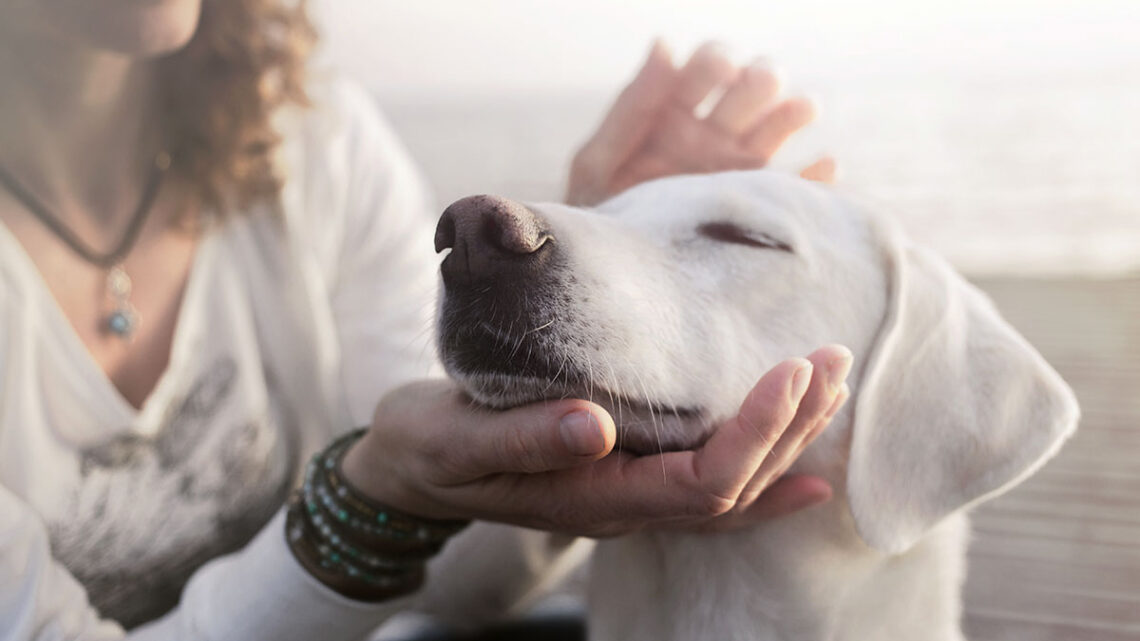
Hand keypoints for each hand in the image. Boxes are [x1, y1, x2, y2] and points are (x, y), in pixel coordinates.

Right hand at [340, 345, 851, 536]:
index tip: (791, 371)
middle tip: (830, 360)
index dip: (756, 434)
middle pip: (735, 487)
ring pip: (731, 487)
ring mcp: (630, 495)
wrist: (410, 466)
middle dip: (791, 427)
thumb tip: (594, 425)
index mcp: (594, 498)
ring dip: (787, 438)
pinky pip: (711, 486)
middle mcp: (624, 506)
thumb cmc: (430, 447)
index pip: (702, 482)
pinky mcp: (627, 473)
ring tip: (830, 384)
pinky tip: (805, 464)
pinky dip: (764, 472)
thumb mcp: (457, 439)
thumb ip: (523, 438)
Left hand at [566, 41, 835, 206]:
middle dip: (759, 78)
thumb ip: (633, 106)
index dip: (718, 60)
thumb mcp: (600, 161)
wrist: (614, 279)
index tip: (720, 69)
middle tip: (755, 85)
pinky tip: (825, 167)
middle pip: (752, 88)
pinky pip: (800, 189)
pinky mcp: (758, 208)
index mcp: (674, 112)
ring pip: (780, 125)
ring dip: (793, 111)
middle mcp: (712, 134)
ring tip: (800, 110)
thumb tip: (665, 43)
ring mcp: (739, 169)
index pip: (708, 66)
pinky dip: (818, 177)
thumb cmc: (599, 217)